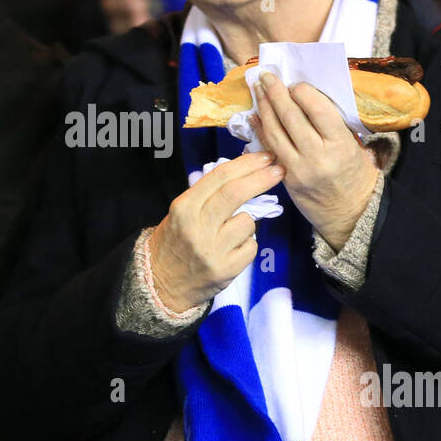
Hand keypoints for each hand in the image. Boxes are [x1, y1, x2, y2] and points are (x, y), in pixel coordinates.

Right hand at [147, 150, 284, 311]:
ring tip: (231, 232)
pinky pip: (251, 246)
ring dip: (247, 222)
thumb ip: (208, 195)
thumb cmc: (175, 241)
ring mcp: (212, 249)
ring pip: (248, 222)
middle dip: (262, 178)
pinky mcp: (226, 270)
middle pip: (236, 193)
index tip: (266, 157)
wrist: (162, 283)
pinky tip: (232, 250)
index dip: (247, 164)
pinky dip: (247, 245)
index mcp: (185, 207)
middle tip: (279, 170)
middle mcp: (197, 226)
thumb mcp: (182, 212)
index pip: (220, 177)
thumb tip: (245, 173)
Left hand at [251, 71, 379, 248]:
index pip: (318, 110)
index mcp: (341, 145)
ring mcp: (298, 169)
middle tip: (266, 74)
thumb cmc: (356, 174)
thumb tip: (310, 96)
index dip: (303, 92)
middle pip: (291, 118)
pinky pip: (269, 149)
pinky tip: (254, 115)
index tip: (295, 83)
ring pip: (275, 132)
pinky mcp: (285, 178)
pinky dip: (260, 130)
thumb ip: (334, 124)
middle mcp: (318, 156)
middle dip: (276, 92)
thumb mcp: (355, 146)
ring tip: (257, 88)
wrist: (351, 215)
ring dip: (263, 107)